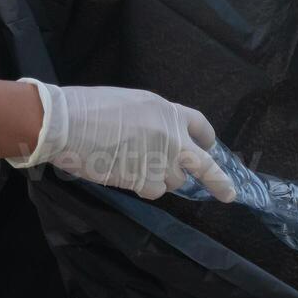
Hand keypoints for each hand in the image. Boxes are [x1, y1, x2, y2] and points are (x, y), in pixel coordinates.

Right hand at [9, 80, 236, 202]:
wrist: (69, 123)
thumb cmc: (91, 108)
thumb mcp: (132, 104)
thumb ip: (154, 122)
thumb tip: (159, 139)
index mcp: (168, 112)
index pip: (200, 126)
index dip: (206, 138)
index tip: (210, 147)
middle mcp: (172, 137)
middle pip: (204, 164)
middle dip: (219, 181)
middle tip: (228, 194)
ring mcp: (161, 160)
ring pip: (175, 181)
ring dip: (161, 179)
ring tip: (134, 165)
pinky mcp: (146, 179)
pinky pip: (154, 191)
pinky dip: (144, 187)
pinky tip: (126, 175)